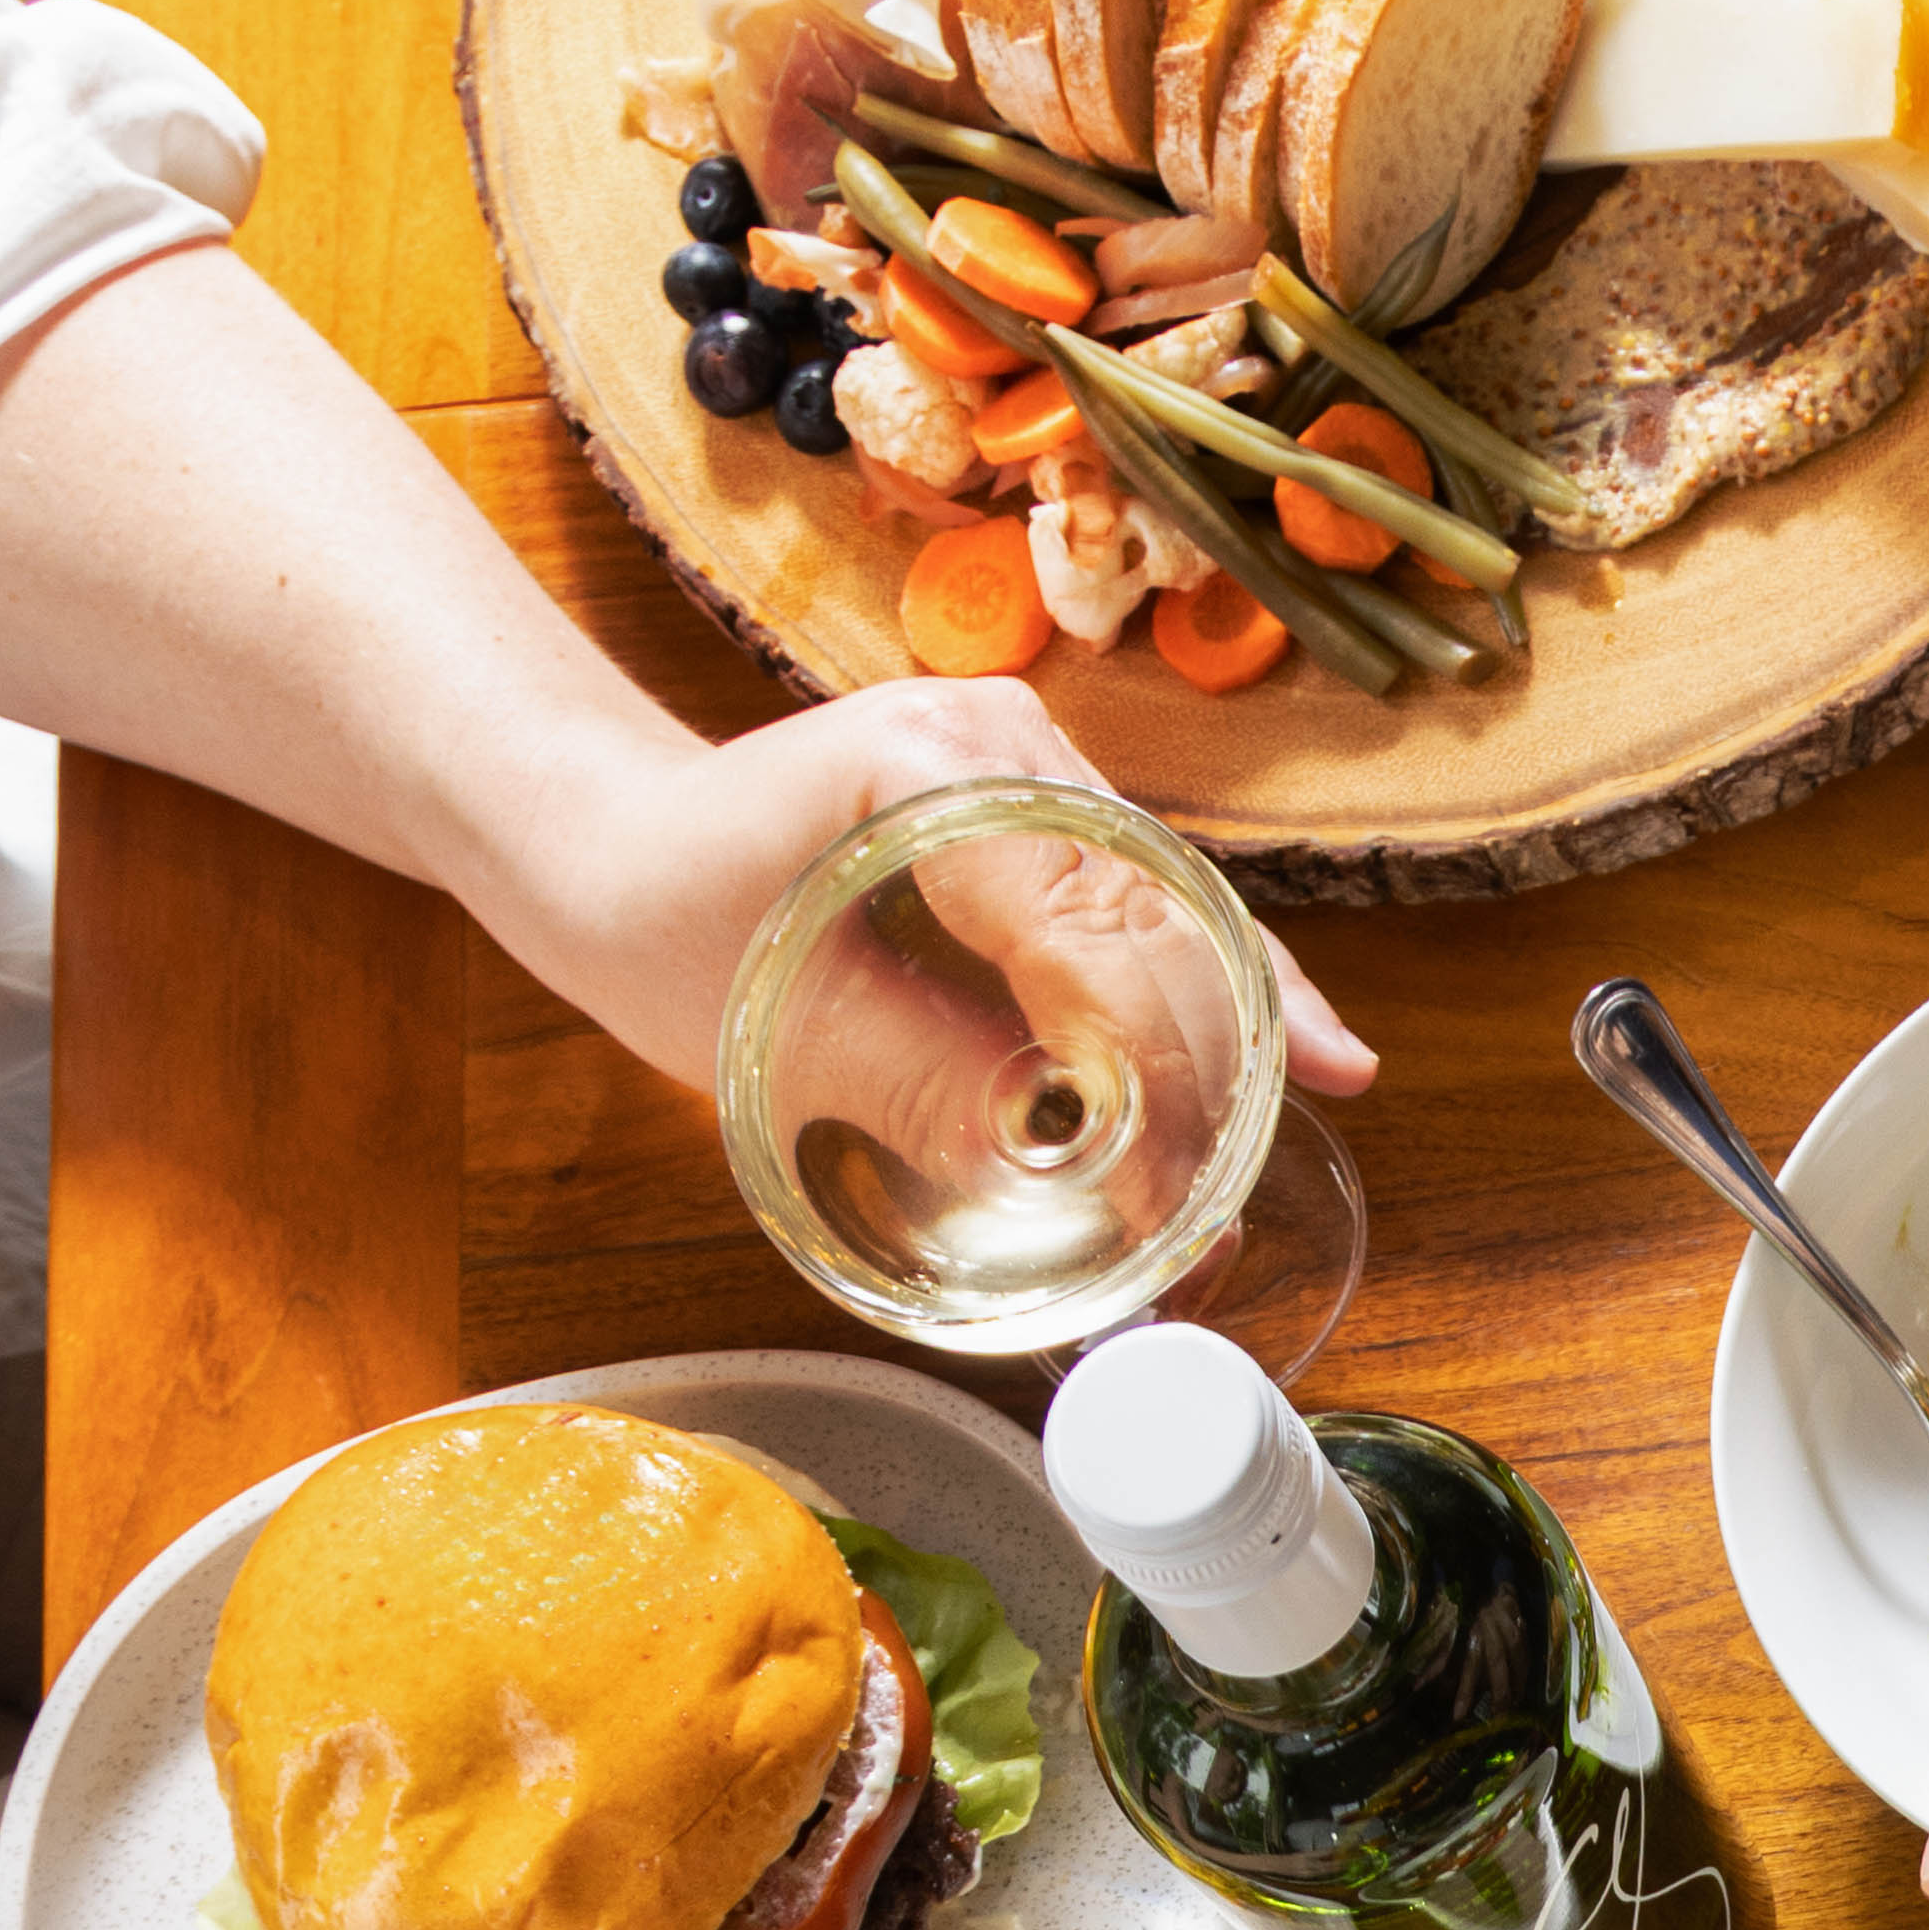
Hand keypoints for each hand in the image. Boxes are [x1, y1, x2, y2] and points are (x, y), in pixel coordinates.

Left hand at [505, 670, 1376, 1116]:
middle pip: (1157, 904)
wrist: (601, 834)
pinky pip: (1149, 902)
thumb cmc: (659, 910)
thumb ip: (919, 1091)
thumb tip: (1062, 1171)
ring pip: (1173, 895)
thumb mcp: (773, 1030)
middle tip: (1251, 1185)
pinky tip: (1304, 1042)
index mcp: (927, 769)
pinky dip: (1215, 981)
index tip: (1165, 1187)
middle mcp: (1003, 742)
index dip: (1148, 1064)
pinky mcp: (1039, 809)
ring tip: (1328, 1095)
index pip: (1084, 924)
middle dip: (1218, 1051)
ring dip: (1240, 1011)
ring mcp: (1032, 766)